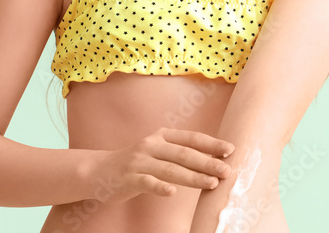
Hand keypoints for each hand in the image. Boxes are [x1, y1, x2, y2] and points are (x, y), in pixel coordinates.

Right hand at [94, 127, 234, 203]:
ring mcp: (139, 161)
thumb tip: (213, 161)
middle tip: (226, 171)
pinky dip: (160, 187)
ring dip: (193, 176)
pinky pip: (147, 183)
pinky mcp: (128, 178)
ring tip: (211, 183)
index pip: (191, 138)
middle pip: (184, 154)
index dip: (211, 144)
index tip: (230, 150)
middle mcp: (151, 145)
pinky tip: (172, 193)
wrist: (98, 170)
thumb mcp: (157, 151)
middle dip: (207, 162)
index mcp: (161, 136)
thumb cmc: (135, 163)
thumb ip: (179, 154)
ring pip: (170, 169)